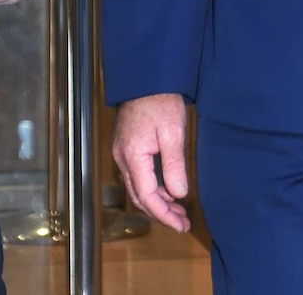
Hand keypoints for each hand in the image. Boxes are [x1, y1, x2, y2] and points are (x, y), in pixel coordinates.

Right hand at [112, 94, 190, 232]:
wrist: (146, 78)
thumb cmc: (161, 101)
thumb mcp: (173, 131)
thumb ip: (174, 164)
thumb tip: (178, 194)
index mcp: (132, 156)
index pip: (147, 196)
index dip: (164, 214)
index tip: (180, 225)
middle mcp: (122, 158)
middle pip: (139, 196)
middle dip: (160, 213)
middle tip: (182, 222)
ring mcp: (121, 153)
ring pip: (137, 188)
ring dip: (156, 201)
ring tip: (178, 210)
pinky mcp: (126, 147)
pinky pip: (137, 176)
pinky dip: (152, 187)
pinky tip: (167, 189)